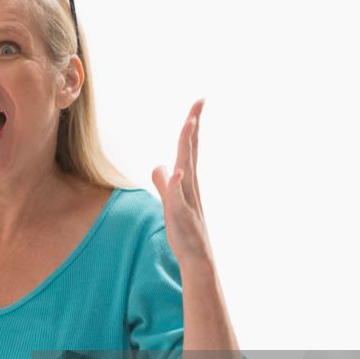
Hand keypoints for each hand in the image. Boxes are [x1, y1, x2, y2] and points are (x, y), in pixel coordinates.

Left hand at [151, 98, 213, 265]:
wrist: (196, 257)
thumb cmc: (184, 232)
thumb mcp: (170, 202)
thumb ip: (164, 184)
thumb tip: (159, 167)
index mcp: (187, 181)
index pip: (188, 148)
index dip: (191, 126)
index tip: (198, 104)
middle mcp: (190, 185)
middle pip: (190, 150)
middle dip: (193, 125)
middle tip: (200, 101)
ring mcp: (187, 198)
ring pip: (186, 167)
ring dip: (187, 146)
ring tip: (189, 124)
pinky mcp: (181, 214)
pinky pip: (178, 196)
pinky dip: (178, 183)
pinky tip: (177, 172)